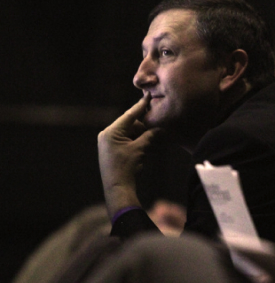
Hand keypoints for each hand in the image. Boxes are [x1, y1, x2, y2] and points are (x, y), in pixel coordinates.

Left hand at [98, 94, 159, 216]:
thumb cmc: (127, 167)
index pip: (129, 115)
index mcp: (111, 132)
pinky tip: (148, 142)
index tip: (147, 95)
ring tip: (155, 135)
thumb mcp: (140, 149)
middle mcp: (107, 134)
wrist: (117, 187)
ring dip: (142, 134)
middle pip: (130, 124)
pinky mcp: (112, 149)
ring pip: (129, 132)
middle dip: (144, 125)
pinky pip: (126, 140)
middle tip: (158, 122)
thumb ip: (149, 136)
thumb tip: (160, 128)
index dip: (140, 106)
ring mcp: (108, 142)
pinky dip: (137, 140)